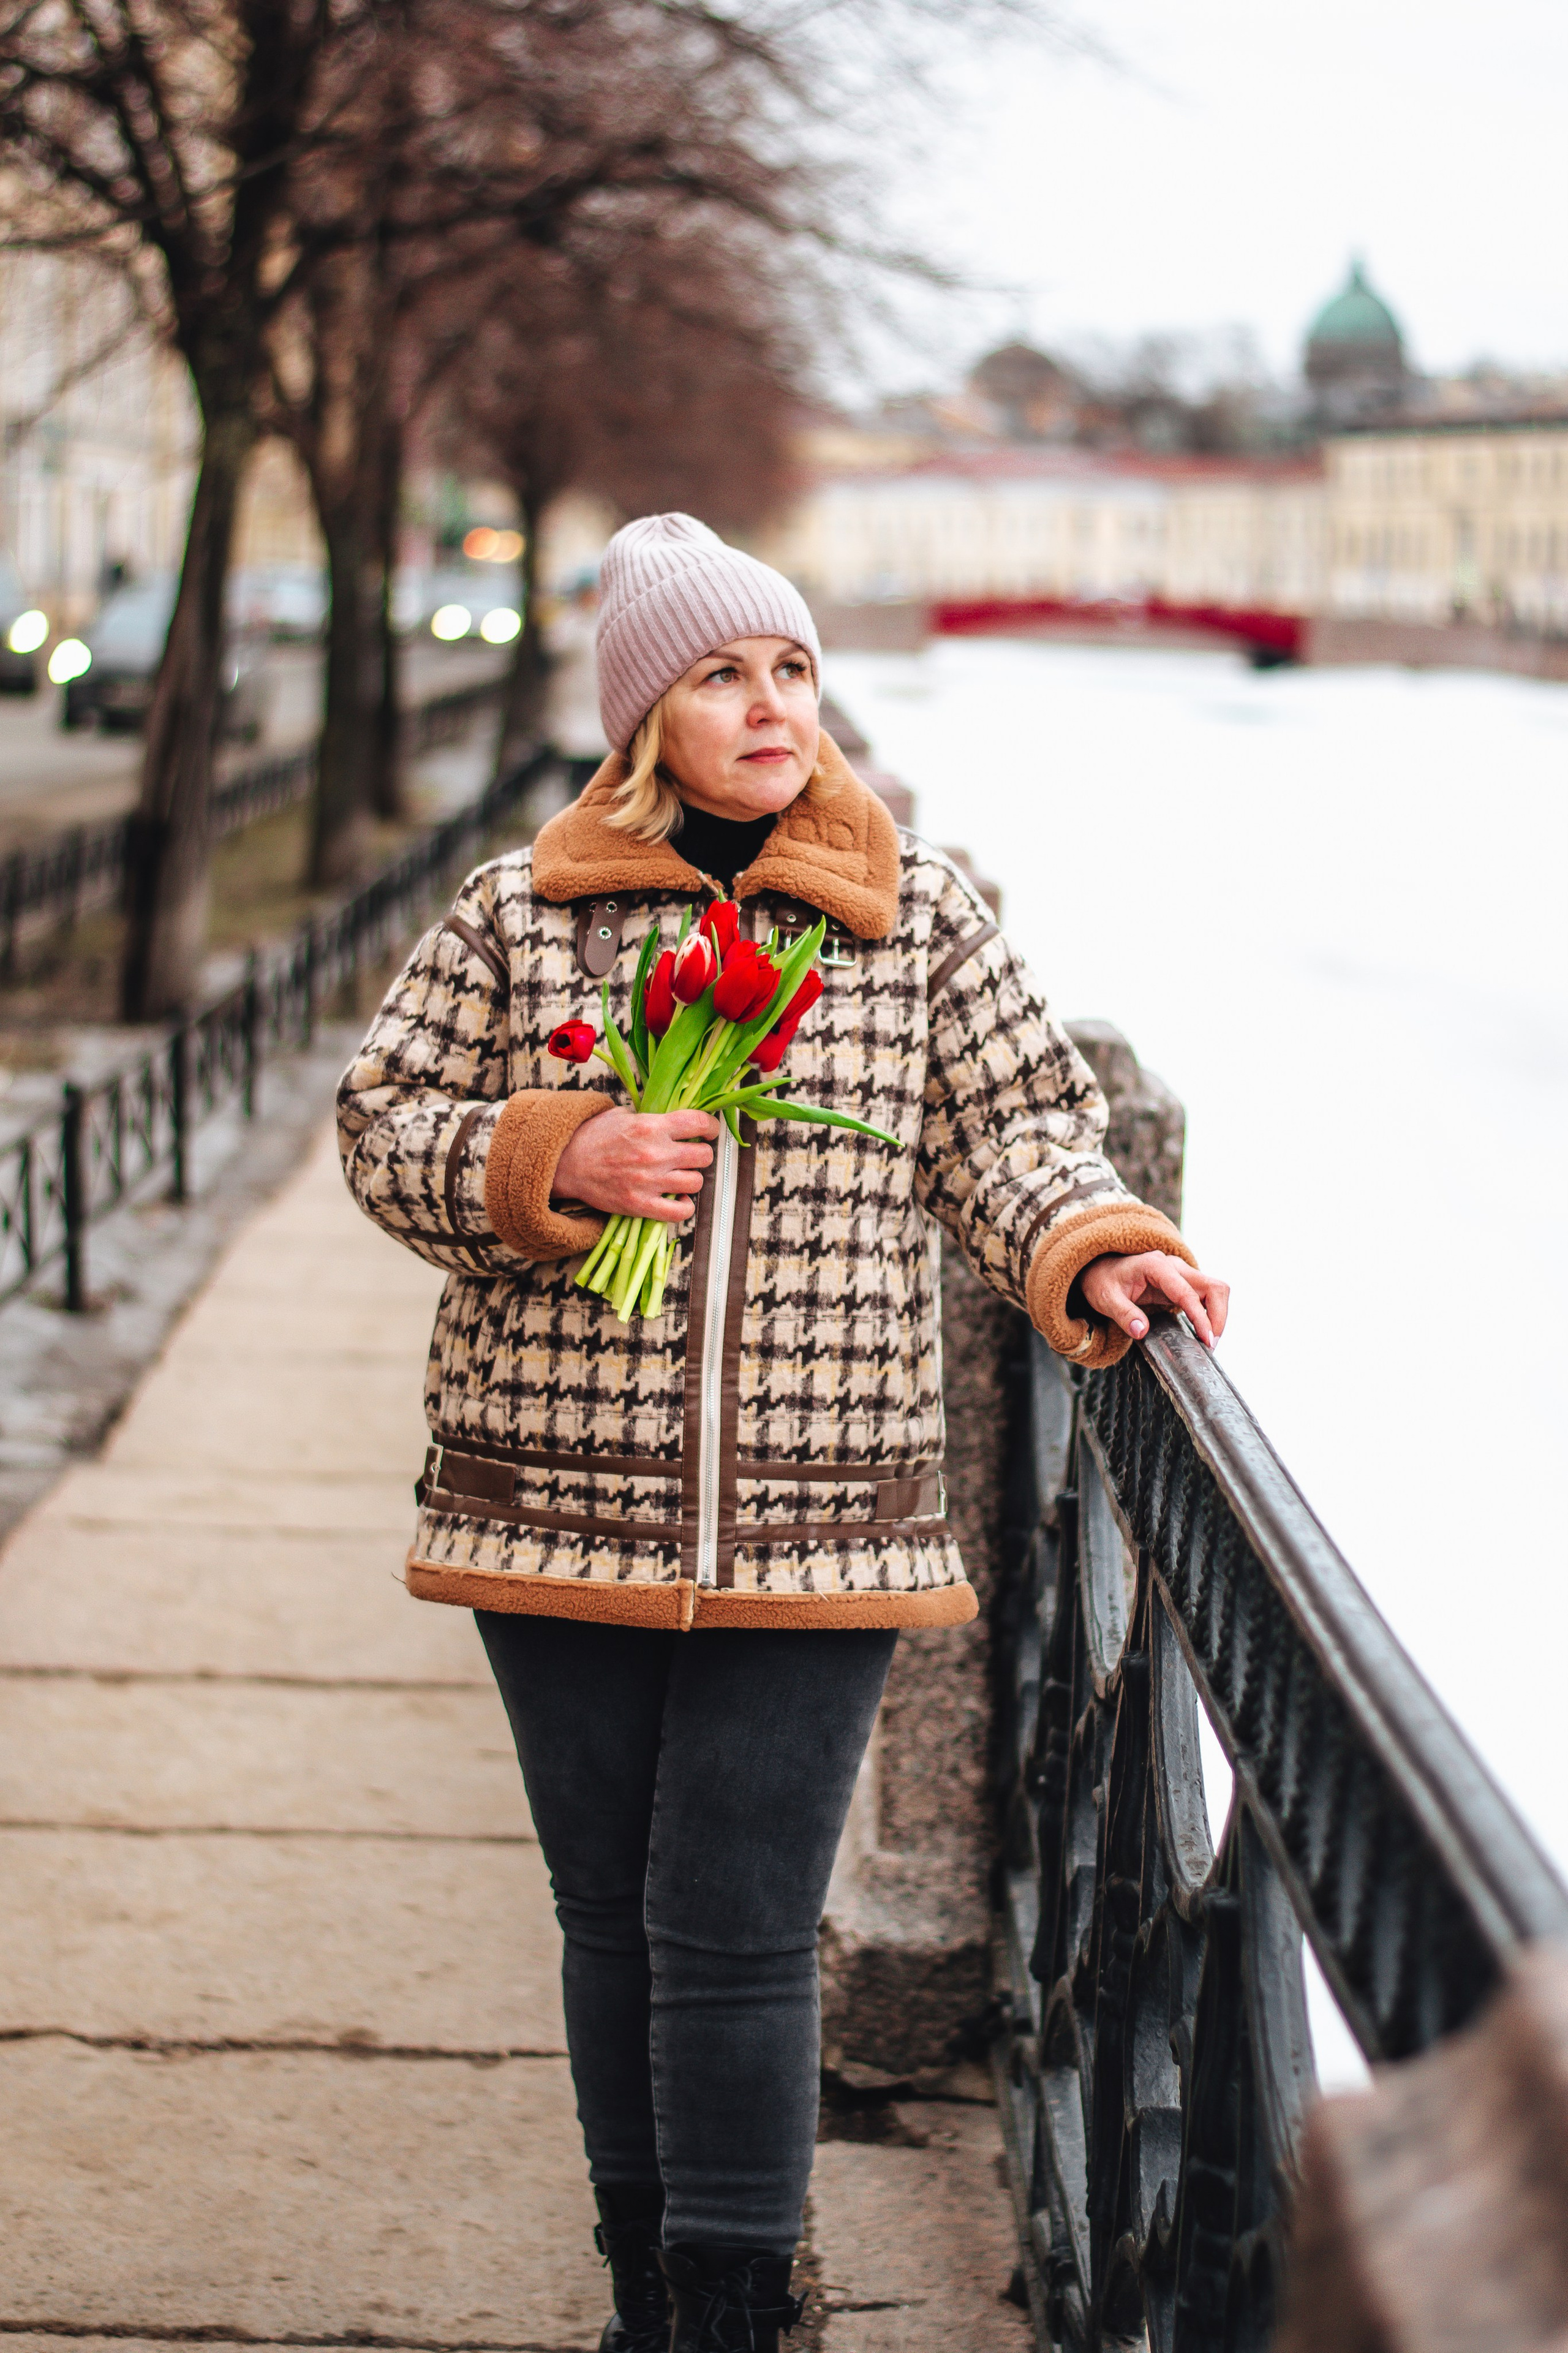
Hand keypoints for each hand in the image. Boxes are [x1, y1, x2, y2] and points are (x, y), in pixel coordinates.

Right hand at [553, 1109, 719, 1223]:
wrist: (566, 1163)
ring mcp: (649, 1181)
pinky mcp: (640, 1204)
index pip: (699, 1123)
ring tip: (680, 1176)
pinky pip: (680, 1212)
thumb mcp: (622, 1115)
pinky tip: (677, 1198)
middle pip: (704, 1156)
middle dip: (701, 1155)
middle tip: (691, 1156)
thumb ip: (651, 1117)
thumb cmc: (592, 1137)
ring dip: (691, 1179)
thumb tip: (675, 1121)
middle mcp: (655, 1153)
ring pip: (696, 1182)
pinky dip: (684, 1206)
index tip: (708, 1132)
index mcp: (651, 1126)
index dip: (710, 1127)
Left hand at [1079, 1251, 1229, 1349]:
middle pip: (1213, 1286)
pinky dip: (1209, 1314)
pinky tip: (1201, 1332)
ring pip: (1214, 1290)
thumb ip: (1123, 1313)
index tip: (1206, 1340)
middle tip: (1211, 1344)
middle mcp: (1173, 1266)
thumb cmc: (1102, 1281)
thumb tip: (1141, 1331)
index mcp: (1156, 1266)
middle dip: (1218, 1316)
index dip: (1201, 1317)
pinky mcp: (1182, 1284)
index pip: (1188, 1292)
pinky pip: (1205, 1296)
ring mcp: (1180, 1274)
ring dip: (1217, 1315)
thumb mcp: (1105, 1298)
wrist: (1099, 1270)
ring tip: (1208, 1341)